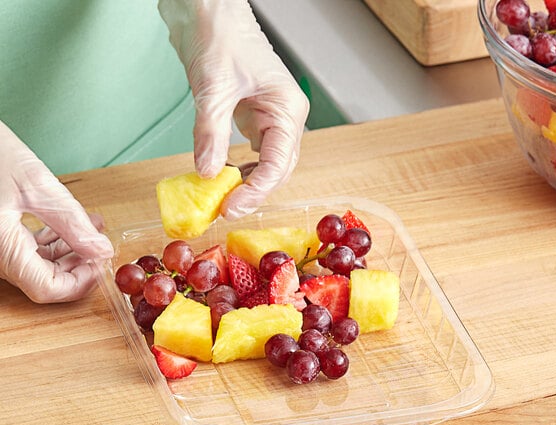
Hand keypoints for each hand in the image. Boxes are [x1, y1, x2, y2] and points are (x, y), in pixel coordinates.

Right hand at [0, 121, 113, 302]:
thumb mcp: (36, 186)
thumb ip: (72, 223)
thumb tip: (102, 250)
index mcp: (2, 248)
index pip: (47, 288)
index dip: (81, 282)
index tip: (102, 265)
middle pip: (44, 279)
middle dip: (79, 264)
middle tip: (102, 245)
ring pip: (37, 264)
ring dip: (69, 250)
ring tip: (93, 228)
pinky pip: (26, 248)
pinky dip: (52, 240)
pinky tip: (71, 223)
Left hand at [158, 0, 309, 218]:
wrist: (207, 8)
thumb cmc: (220, 33)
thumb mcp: (213, 87)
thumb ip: (210, 133)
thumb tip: (207, 173)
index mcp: (287, 109)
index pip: (279, 164)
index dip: (256, 191)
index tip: (230, 207)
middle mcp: (285, 118)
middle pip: (277, 170)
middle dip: (253, 193)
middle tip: (225, 211)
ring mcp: (271, 119)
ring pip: (267, 166)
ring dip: (247, 185)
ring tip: (223, 200)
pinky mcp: (254, 119)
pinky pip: (252, 155)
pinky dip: (239, 170)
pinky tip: (223, 179)